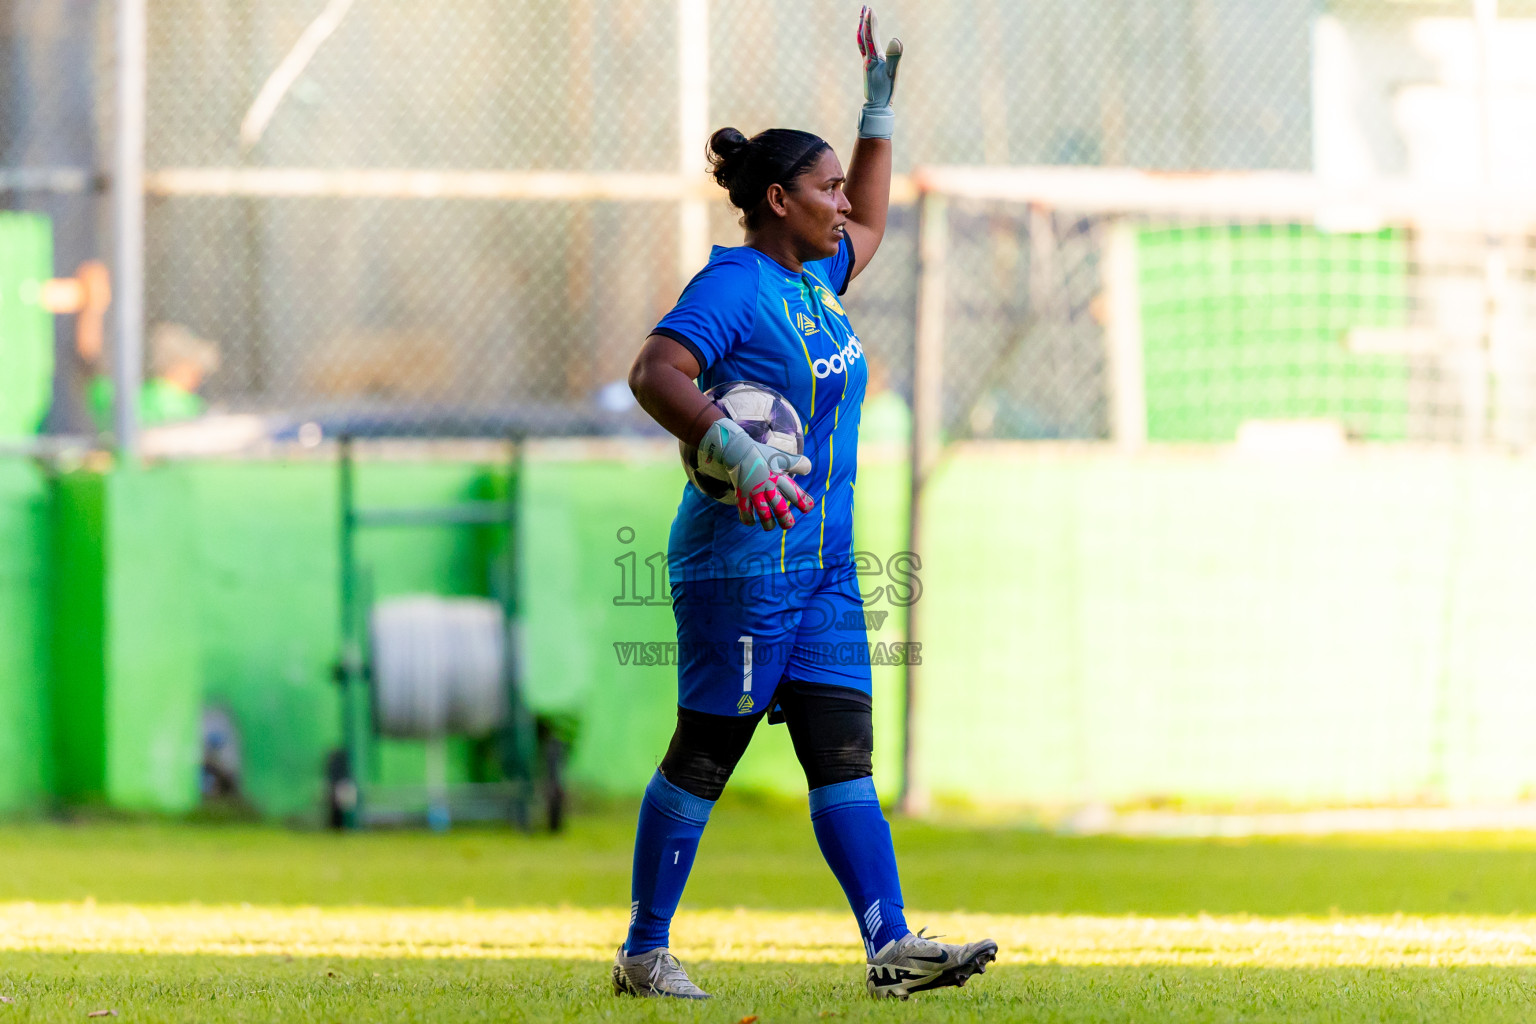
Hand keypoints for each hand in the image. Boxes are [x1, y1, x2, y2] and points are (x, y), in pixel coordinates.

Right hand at [698, 417, 815, 530]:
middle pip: (779, 506)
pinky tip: (751, 523)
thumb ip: (796, 463)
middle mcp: (766, 485)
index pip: (793, 491)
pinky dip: (747, 518)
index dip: (802, 500)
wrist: (736, 449)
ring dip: (768, 522)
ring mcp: (753, 490)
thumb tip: (808, 469)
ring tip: (771, 527)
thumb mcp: (780, 456)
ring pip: (762, 512)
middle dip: (785, 518)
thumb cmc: (761, 453)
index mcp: (777, 476)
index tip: (808, 508)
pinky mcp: (741, 493)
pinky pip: (744, 510)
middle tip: (789, 525)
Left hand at [856, 6, 901, 139]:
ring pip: (862, 41)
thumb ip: (895, 57)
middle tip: (864, 7)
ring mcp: (867, 63)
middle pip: (863, 36)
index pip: (870, 36)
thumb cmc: (885, 92)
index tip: (870, 9)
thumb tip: (896, 39)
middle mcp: (867, 59)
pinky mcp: (868, 67)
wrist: (876, 108)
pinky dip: (864, 39)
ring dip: (862, 28)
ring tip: (862, 17)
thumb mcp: (893, 75)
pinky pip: (864, 49)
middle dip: (864, 21)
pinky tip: (866, 38)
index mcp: (873, 59)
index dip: (870, 22)